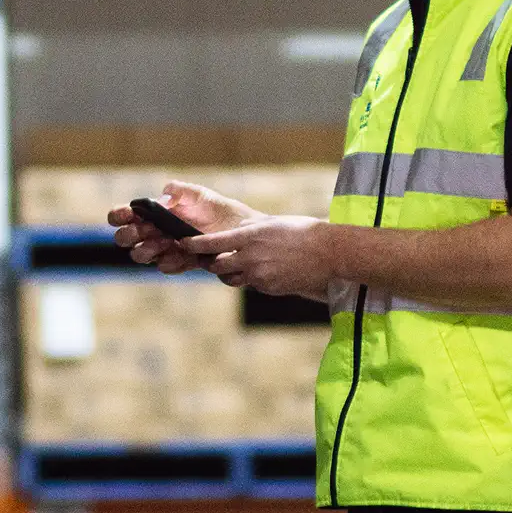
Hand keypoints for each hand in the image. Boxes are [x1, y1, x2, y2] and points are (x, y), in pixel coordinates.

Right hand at [108, 181, 263, 275]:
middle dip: (128, 235)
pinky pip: (167, 266)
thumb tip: (164, 195)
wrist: (242, 230)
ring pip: (142, 255)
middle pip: (126, 238)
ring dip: (147, 250)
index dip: (119, 215)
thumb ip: (181, 191)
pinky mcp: (182, 262)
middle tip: (141, 232)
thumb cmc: (218, 209)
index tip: (122, 215)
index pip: (126, 216)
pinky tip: (175, 255)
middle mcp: (155, 232)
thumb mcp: (201, 194)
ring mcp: (166, 249)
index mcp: (154, 213)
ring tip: (161, 243)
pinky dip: (169, 261)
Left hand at [180, 216, 333, 294]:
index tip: (182, 243)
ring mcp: (259, 276)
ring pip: (232, 279)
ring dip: (230, 272)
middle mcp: (251, 258)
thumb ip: (248, 230)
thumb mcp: (271, 223)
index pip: (212, 243)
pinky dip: (251, 278)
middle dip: (212, 262)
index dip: (193, 244)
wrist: (329, 253)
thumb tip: (231, 235)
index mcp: (250, 237)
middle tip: (212, 257)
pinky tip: (265, 269)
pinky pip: (251, 285)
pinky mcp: (269, 288)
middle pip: (217, 266)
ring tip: (240, 263)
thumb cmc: (301, 232)